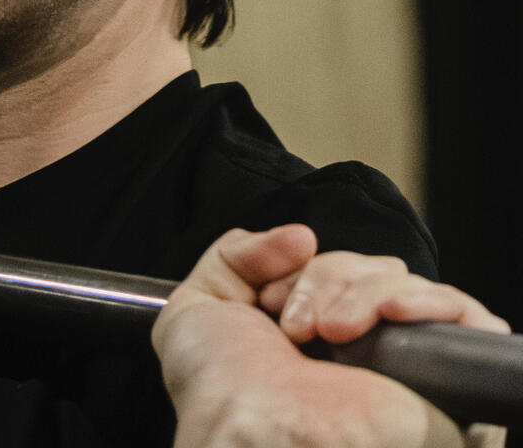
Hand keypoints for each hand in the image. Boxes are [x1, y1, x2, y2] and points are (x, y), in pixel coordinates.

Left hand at [152, 225, 508, 447]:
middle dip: (325, 278)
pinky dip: (425, 299)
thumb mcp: (199, 305)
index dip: (299, 267)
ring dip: (359, 293)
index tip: (268, 300)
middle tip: (297, 325)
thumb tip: (302, 234)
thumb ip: (237, 252)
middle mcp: (358, 349)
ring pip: (404, 282)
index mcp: (308, 334)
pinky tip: (387, 316)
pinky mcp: (445, 385)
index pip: (329, 265)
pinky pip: (463, 313)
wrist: (253, 439)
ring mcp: (402, 365)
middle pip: (368, 266)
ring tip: (330, 335)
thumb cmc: (220, 391)